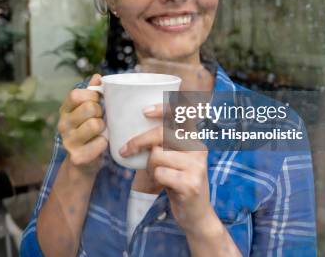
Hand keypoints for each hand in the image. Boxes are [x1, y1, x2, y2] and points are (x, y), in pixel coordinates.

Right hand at [58, 74, 107, 174]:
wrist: (82, 164)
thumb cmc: (88, 132)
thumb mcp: (87, 111)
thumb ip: (92, 93)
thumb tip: (98, 76)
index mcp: (65, 111)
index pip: (75, 94)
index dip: (91, 95)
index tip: (97, 102)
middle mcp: (63, 125)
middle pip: (89, 108)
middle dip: (100, 112)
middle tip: (99, 119)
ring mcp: (68, 142)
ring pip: (95, 124)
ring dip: (103, 128)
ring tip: (100, 132)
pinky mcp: (77, 157)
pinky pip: (100, 143)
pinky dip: (104, 143)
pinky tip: (99, 145)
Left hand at [119, 104, 219, 235]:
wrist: (196, 214)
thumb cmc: (178, 182)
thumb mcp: (174, 158)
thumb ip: (164, 142)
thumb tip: (133, 127)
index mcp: (195, 139)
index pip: (182, 115)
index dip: (164, 108)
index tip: (144, 111)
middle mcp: (199, 149)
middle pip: (161, 134)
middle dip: (139, 141)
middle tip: (126, 150)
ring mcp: (197, 166)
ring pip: (157, 155)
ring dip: (149, 167)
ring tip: (155, 175)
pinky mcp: (190, 183)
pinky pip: (159, 173)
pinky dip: (154, 180)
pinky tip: (164, 186)